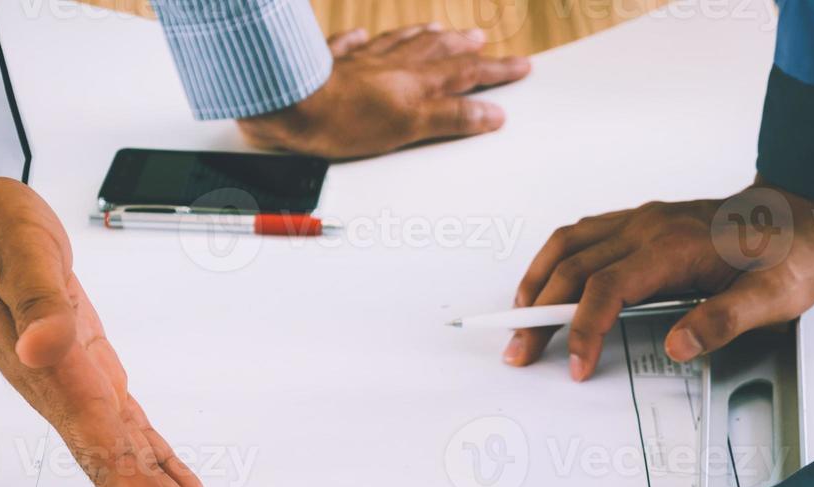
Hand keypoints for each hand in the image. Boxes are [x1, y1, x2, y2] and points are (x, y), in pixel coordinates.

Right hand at [0, 146, 223, 486]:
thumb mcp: (19, 248)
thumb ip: (37, 300)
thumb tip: (42, 348)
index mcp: (54, 375)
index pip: (104, 450)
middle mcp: (66, 396)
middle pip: (120, 474)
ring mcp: (77, 392)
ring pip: (128, 463)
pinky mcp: (90, 376)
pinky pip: (128, 435)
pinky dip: (159, 468)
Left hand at [237, 25, 529, 159]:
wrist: (292, 106)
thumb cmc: (343, 120)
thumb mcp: (408, 128)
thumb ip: (450, 118)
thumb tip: (490, 114)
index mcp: (416, 83)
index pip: (466, 74)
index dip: (496, 71)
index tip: (521, 66)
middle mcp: (392, 66)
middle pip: (436, 51)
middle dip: (463, 47)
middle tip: (482, 41)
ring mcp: (361, 63)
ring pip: (399, 43)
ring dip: (422, 37)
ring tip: (438, 31)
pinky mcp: (328, 66)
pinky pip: (349, 47)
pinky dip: (360, 42)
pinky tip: (361, 37)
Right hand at [504, 181, 813, 380]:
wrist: (801, 211)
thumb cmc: (789, 255)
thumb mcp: (775, 297)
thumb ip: (725, 321)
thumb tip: (678, 345)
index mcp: (674, 246)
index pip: (607, 287)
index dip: (584, 328)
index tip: (577, 365)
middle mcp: (648, 227)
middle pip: (572, 267)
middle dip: (538, 313)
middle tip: (520, 352)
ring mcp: (641, 221)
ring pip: (567, 245)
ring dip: (536, 282)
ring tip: (518, 319)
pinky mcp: (640, 223)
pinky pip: (581, 235)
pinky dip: (553, 261)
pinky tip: (545, 282)